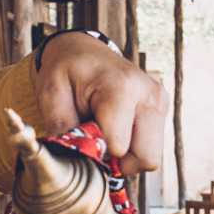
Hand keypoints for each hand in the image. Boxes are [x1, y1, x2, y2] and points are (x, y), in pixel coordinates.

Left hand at [34, 33, 166, 175]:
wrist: (83, 50)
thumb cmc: (65, 70)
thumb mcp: (51, 95)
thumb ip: (62, 129)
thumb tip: (70, 163)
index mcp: (122, 88)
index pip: (118, 146)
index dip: (96, 151)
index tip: (81, 135)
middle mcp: (149, 95)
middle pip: (146, 158)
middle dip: (118, 161)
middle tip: (96, 142)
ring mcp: (159, 101)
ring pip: (151, 157)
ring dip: (126, 155)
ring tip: (105, 133)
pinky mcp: (161, 107)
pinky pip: (151, 146)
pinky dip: (133, 145)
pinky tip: (116, 127)